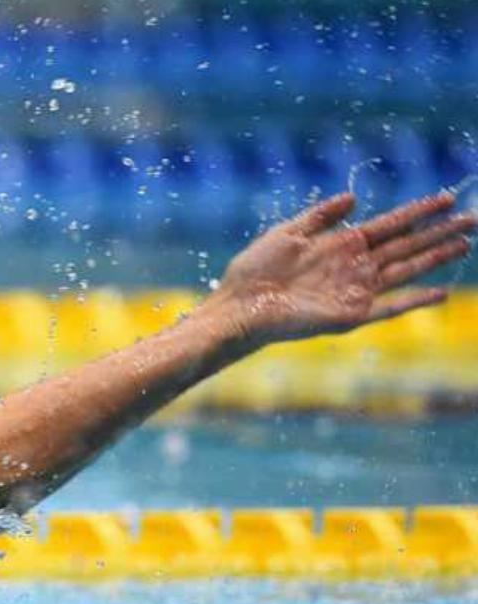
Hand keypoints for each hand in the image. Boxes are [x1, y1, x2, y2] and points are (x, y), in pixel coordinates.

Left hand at [206, 192, 473, 345]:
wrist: (239, 304)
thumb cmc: (255, 270)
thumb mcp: (287, 233)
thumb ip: (320, 216)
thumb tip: (352, 198)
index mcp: (342, 244)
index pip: (391, 224)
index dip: (419, 211)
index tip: (447, 198)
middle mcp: (356, 266)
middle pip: (408, 245)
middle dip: (440, 232)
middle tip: (474, 219)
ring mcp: (356, 291)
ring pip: (406, 270)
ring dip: (435, 258)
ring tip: (466, 244)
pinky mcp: (349, 315)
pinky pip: (389, 307)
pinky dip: (414, 300)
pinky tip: (440, 293)